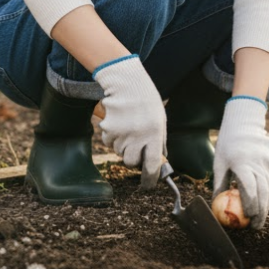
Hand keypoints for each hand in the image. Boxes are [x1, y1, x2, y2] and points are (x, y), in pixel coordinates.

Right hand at [92, 55, 165, 187]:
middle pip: (131, 162)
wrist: (127, 83)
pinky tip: (119, 124)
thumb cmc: (147, 101)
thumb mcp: (161, 119)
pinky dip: (113, 138)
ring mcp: (121, 134)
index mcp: (154, 134)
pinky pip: (109, 143)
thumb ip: (160, 140)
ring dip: (124, 146)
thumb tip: (160, 160)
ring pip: (120, 152)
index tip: (148, 185)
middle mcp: (138, 137)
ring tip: (129, 127)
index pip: (152, 165)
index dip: (150, 178)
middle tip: (137, 145)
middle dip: (134, 159)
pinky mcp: (107, 130)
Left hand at [212, 96, 268, 228]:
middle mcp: (258, 162)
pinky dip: (268, 196)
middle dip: (260, 211)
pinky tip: (263, 206)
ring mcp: (268, 162)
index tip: (247, 217)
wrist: (244, 125)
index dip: (250, 203)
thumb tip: (215, 206)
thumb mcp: (219, 163)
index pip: (249, 186)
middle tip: (255, 226)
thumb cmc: (227, 146)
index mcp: (242, 161)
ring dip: (266, 206)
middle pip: (262, 190)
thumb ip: (219, 184)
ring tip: (259, 220)